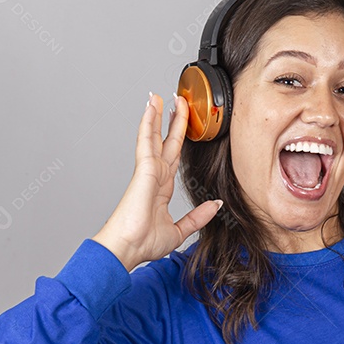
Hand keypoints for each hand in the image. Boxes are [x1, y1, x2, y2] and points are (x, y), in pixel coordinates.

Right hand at [92, 93, 222, 269]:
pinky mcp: (144, 170)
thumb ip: (197, 217)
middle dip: (172, 121)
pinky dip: (148, 123)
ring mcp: (148, 171)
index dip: (179, 140)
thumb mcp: (179, 230)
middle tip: (178, 101)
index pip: (174, 157)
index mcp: (161, 188)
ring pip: (154, 136)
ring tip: (159, 95)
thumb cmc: (143, 242)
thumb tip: (215, 205)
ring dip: (157, 115)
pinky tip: (151, 107)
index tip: (183, 125)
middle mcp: (155, 176)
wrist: (128, 247)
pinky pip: (147, 141)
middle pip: (166, 142)